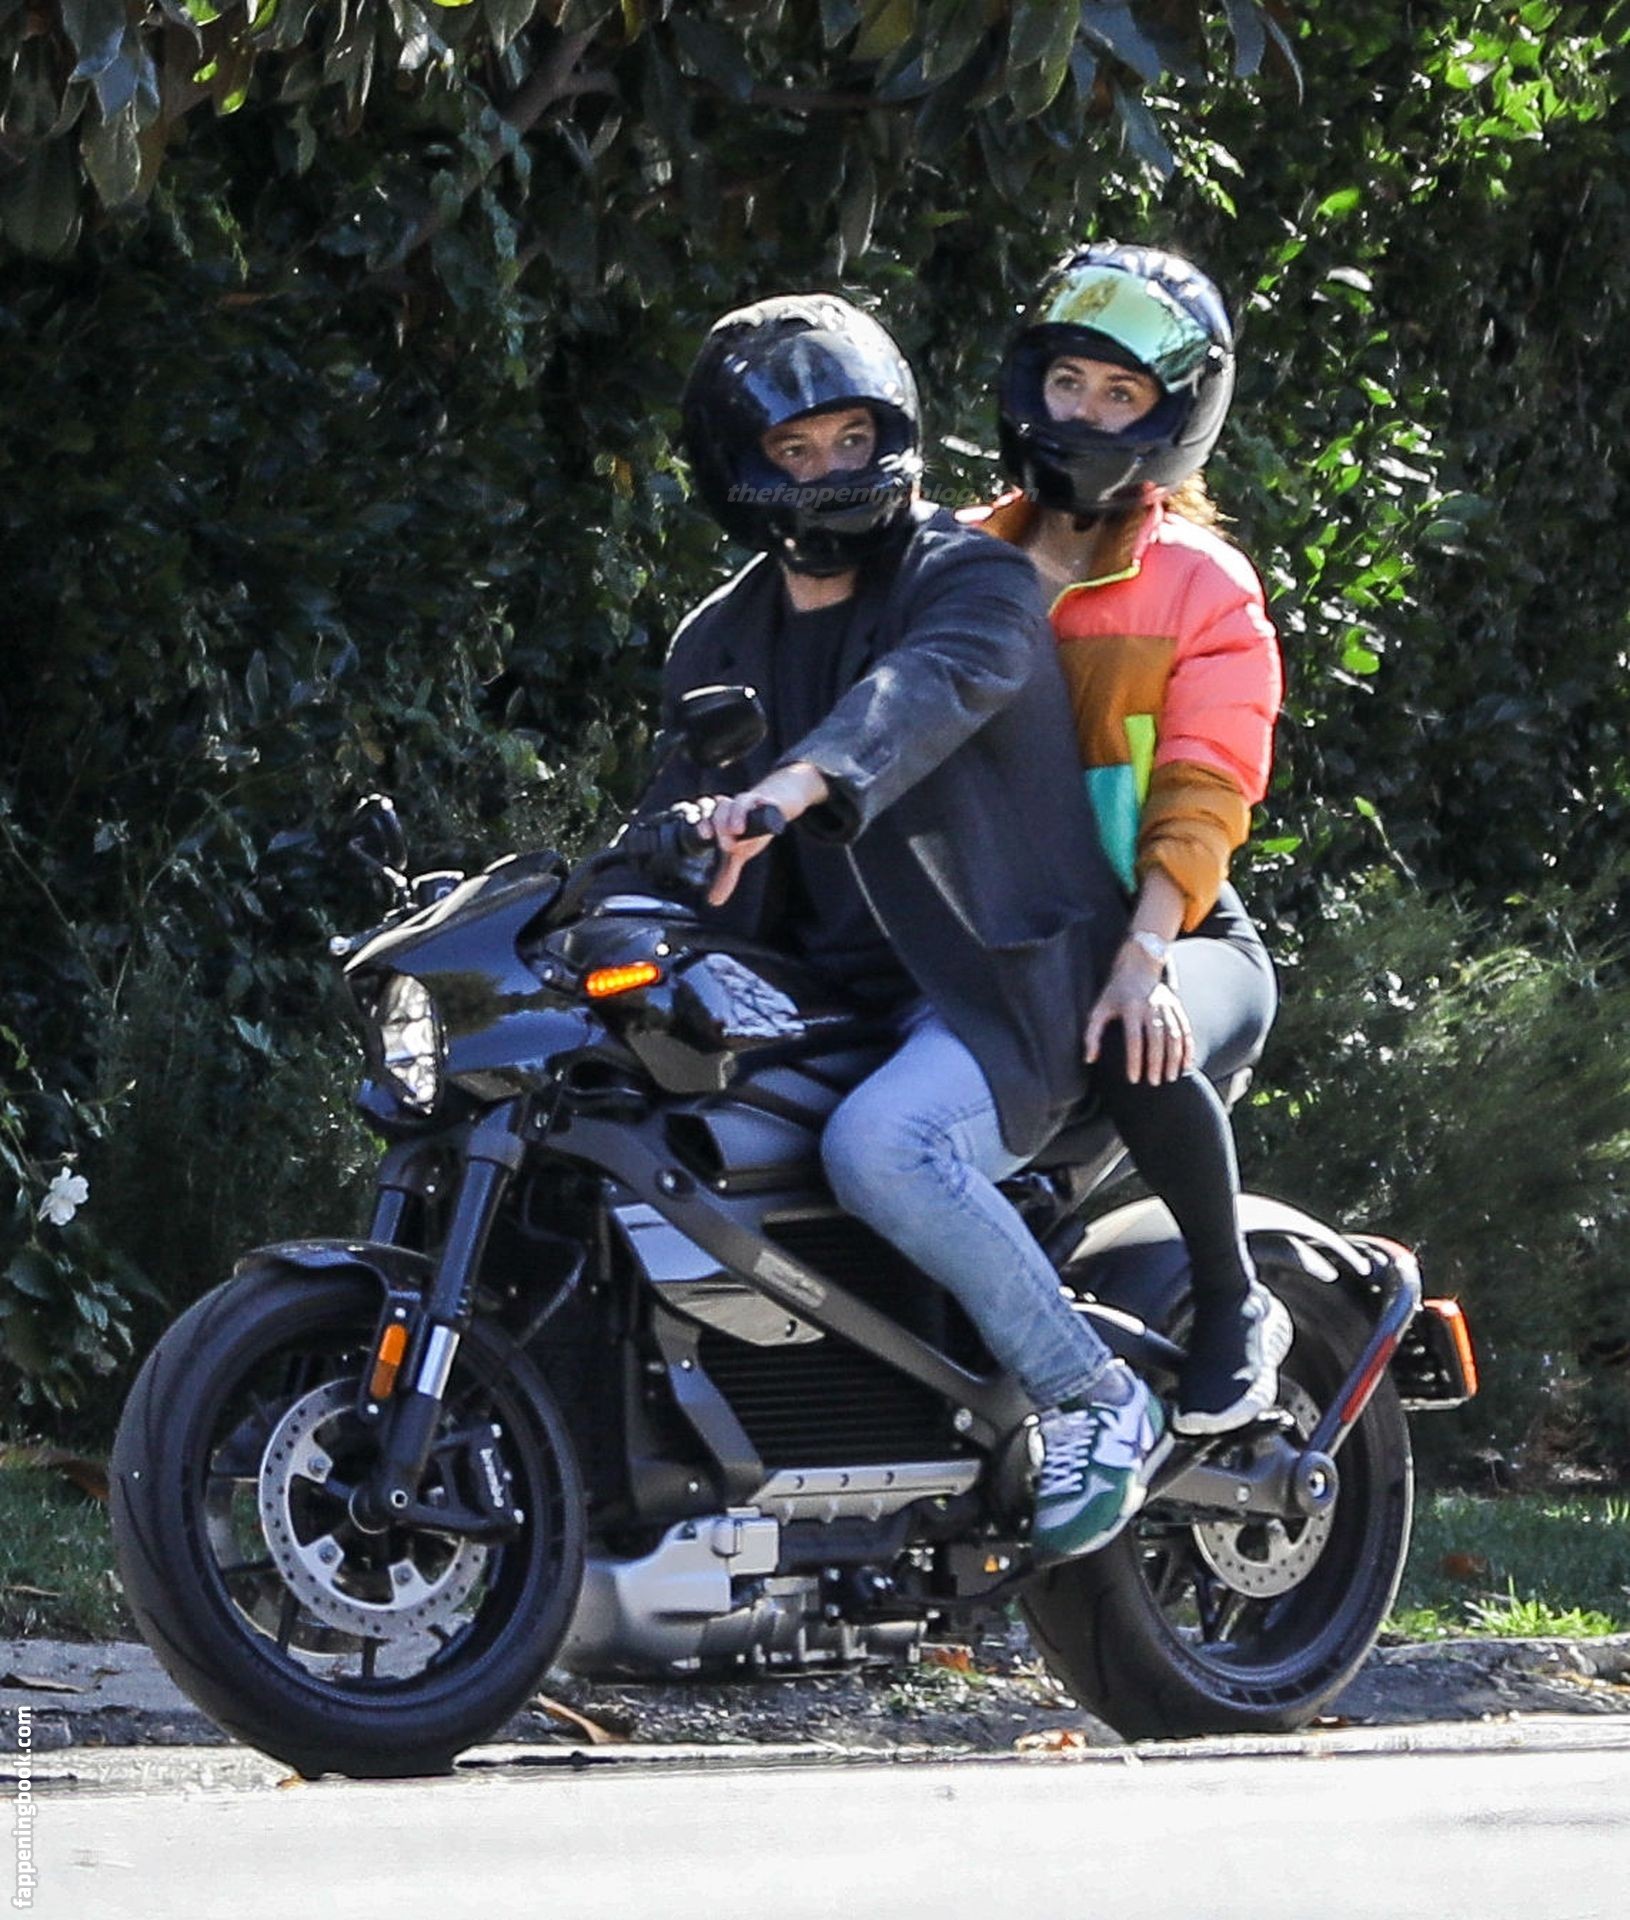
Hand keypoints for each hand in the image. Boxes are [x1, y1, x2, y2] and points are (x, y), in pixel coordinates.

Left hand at [703, 761, 828, 905]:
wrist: (777, 805)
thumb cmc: (752, 827)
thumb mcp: (740, 854)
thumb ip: (726, 876)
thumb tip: (713, 901)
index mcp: (719, 819)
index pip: (705, 817)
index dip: (702, 824)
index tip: (704, 836)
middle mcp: (730, 807)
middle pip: (718, 808)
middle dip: (718, 823)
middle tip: (725, 844)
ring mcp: (747, 801)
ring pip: (737, 802)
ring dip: (736, 815)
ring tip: (738, 831)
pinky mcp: (766, 799)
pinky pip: (760, 799)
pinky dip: (759, 806)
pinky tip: (759, 814)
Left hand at [1084, 944, 1193, 1085]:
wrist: (1139, 965)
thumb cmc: (1115, 993)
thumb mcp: (1098, 1009)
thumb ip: (1091, 1035)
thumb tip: (1089, 1059)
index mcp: (1131, 1008)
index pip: (1134, 1039)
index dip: (1134, 1060)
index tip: (1133, 1079)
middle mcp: (1151, 1007)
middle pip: (1157, 1039)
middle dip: (1156, 1063)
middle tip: (1154, 1082)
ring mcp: (1166, 1006)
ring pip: (1174, 1036)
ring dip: (1174, 1058)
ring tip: (1170, 1077)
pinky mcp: (1177, 1006)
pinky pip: (1185, 1029)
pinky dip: (1187, 1048)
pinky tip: (1186, 1064)